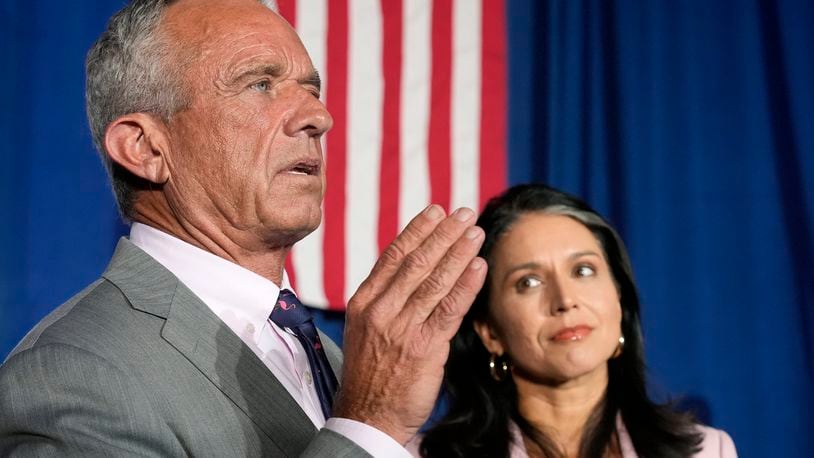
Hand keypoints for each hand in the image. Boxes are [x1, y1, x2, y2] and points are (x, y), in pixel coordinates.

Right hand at [333, 204, 486, 444]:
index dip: (418, 231)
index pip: (393, 256)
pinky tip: (479, 267)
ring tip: (476, 232)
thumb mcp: (366, 329)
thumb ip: (387, 300)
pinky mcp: (424, 348)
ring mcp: (401, 329)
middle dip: (444, 234)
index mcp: (364, 302)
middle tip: (464, 213)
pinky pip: (449, 309)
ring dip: (458, 252)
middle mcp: (380, 311)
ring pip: (434, 281)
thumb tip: (414, 270)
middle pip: (417, 262)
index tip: (436, 211)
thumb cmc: (371, 374)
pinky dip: (466, 285)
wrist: (367, 416)